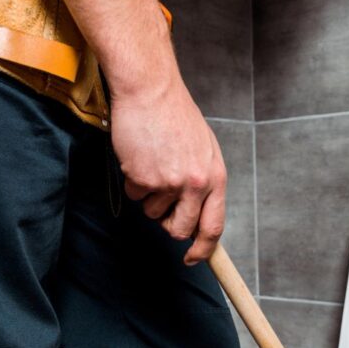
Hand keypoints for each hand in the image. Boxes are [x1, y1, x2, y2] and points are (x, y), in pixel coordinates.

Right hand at [110, 77, 226, 264]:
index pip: (214, 226)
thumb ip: (203, 182)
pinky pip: (135, 194)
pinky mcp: (144, 178)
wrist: (150, 89)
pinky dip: (132, 180)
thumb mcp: (204, 149)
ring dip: (148, 196)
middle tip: (161, 205)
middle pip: (180, 229)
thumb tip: (198, 214)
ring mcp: (170, 182)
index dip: (203, 249)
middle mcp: (196, 183)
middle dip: (168, 224)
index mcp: (215, 176)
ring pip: (153, 213)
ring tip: (151, 163)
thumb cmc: (174, 115)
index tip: (193, 258)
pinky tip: (139, 156)